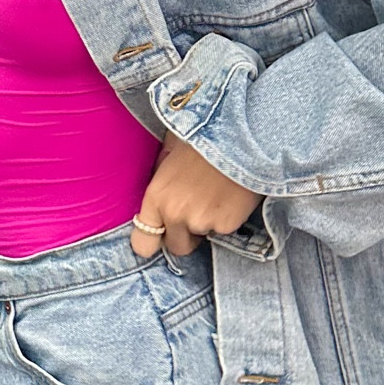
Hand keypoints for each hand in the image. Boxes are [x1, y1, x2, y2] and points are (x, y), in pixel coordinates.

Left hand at [131, 130, 262, 258]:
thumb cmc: (203, 139)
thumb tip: (156, 183)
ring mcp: (200, 222)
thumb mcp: (170, 151)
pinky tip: (231, 197)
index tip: (162, 234)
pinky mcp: (226, 225)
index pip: (143, 243)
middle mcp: (174, 214)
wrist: (240, 137)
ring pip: (203, 237)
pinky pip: (224, 230)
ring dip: (209, 224)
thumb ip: (159, 176)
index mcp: (156, 197)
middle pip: (177, 247)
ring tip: (217, 196)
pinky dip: (228, 219)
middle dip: (186, 235)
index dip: (153, 242)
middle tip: (198, 212)